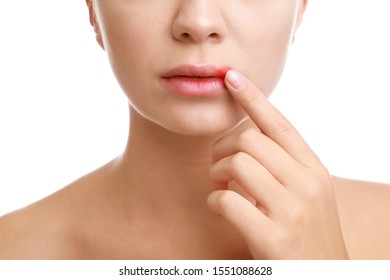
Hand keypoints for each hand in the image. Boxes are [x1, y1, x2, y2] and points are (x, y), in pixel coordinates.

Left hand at [207, 70, 348, 258]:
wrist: (323, 276)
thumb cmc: (306, 229)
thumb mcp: (306, 190)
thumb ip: (284, 163)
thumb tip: (247, 133)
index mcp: (313, 168)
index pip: (278, 123)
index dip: (253, 98)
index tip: (232, 77)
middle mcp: (306, 183)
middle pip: (248, 140)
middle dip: (222, 148)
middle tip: (218, 165)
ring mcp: (291, 210)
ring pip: (236, 163)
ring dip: (217, 173)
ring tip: (221, 185)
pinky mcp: (273, 237)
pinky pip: (226, 199)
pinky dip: (214, 200)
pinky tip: (220, 207)